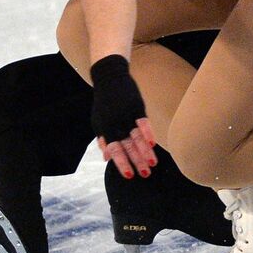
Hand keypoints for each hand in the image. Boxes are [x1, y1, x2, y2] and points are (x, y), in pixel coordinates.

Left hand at [89, 55, 157, 178]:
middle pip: (128, 146)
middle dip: (137, 161)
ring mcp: (126, 115)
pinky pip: (143, 122)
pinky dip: (148, 133)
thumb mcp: (98, 121)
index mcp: (106, 129)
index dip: (122, 163)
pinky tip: (153, 143)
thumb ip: (103, 139)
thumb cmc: (104, 102)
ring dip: (145, 152)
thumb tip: (106, 158)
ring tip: (153, 164)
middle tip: (145, 174)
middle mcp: (116, 124)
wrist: (109, 77)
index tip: (130, 175)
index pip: (115, 150)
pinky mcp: (136, 106)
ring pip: (137, 137)